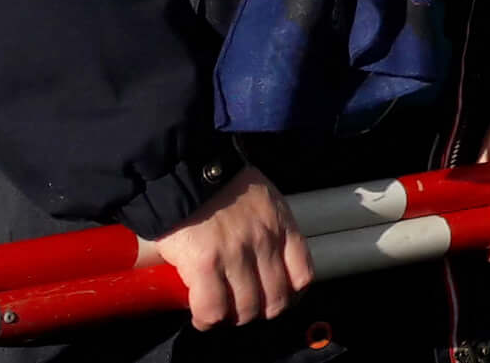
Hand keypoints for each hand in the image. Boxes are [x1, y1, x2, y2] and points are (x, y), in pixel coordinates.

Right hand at [138, 168, 309, 329]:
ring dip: (233, 318)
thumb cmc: (222, 185)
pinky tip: (202, 317)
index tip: (275, 299)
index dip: (290, 296)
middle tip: (243, 309)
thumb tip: (266, 259)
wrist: (186, 171)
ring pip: (246, 309)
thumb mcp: (264, 200)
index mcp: (282, 226)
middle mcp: (265, 243)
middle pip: (275, 300)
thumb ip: (271, 227)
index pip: (303, 276)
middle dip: (260, 312)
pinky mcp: (204, 265)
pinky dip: (208, 320)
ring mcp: (236, 255)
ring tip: (221, 314)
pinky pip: (213, 308)